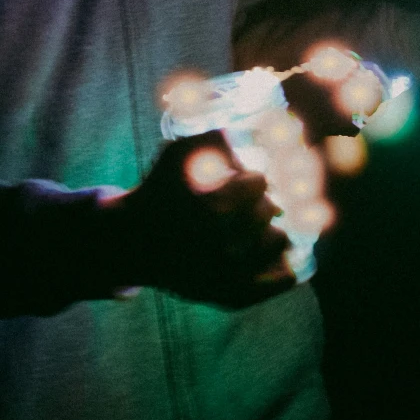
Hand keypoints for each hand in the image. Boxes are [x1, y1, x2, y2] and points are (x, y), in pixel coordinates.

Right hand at [100, 132, 295, 308]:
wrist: (133, 241)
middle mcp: (226, 246)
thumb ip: (214, 131)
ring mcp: (233, 275)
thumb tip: (254, 123)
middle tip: (240, 204)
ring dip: (272, 229)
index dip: (249, 178)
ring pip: (281, 240)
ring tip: (250, 227)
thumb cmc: (160, 190)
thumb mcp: (178, 153)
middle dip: (257, 202)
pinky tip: (275, 253)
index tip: (240, 181)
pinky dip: (286, 265)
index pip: (259, 182)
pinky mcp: (235, 296)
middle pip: (270, 209)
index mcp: (215, 209)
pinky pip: (284, 277)